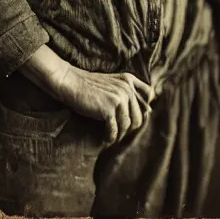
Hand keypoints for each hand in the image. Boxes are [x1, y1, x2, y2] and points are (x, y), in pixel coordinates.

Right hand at [20, 44, 154, 143]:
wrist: (70, 82)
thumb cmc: (89, 86)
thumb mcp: (113, 84)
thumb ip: (128, 92)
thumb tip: (149, 111)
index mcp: (129, 79)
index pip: (148, 96)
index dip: (143, 110)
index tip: (132, 119)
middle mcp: (127, 87)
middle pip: (139, 116)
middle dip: (129, 127)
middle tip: (119, 132)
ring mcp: (119, 97)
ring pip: (127, 125)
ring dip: (119, 134)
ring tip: (111, 136)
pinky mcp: (109, 108)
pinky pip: (115, 130)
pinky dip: (110, 137)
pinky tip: (105, 138)